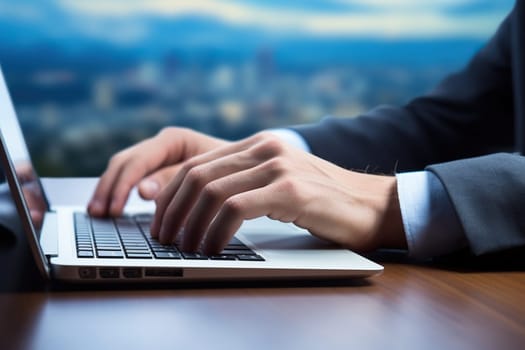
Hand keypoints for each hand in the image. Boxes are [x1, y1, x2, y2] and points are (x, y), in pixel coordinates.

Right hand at [88, 127, 229, 215]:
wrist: (250, 166)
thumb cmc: (235, 168)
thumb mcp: (210, 174)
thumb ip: (176, 180)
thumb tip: (142, 191)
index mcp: (174, 139)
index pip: (138, 160)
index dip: (123, 185)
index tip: (115, 208)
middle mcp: (162, 144)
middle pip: (125, 163)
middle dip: (109, 188)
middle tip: (99, 213)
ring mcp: (159, 157)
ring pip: (124, 170)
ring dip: (109, 191)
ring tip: (98, 213)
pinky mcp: (159, 171)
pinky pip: (132, 180)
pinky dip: (120, 194)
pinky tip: (112, 210)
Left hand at [150, 131, 406, 254]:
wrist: (371, 204)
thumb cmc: (323, 201)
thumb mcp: (278, 183)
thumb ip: (245, 183)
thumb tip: (200, 206)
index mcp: (256, 145)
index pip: (196, 164)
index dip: (171, 195)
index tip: (162, 223)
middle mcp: (263, 148)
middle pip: (196, 176)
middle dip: (172, 212)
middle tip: (165, 239)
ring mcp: (277, 166)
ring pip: (211, 191)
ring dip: (190, 225)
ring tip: (185, 247)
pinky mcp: (289, 188)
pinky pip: (235, 208)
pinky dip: (215, 231)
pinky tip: (212, 247)